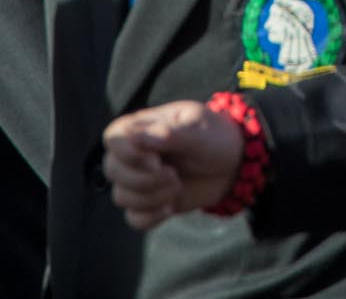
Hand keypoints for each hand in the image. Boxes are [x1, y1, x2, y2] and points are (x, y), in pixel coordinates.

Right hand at [102, 101, 243, 229]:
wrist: (234, 164)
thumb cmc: (215, 137)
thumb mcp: (200, 130)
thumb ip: (171, 134)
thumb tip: (140, 138)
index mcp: (144, 127)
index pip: (113, 137)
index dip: (127, 153)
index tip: (156, 160)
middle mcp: (135, 154)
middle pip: (112, 170)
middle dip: (144, 179)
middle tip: (174, 175)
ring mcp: (140, 179)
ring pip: (121, 197)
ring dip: (151, 197)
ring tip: (177, 186)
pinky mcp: (149, 202)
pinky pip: (133, 219)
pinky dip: (151, 217)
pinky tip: (171, 207)